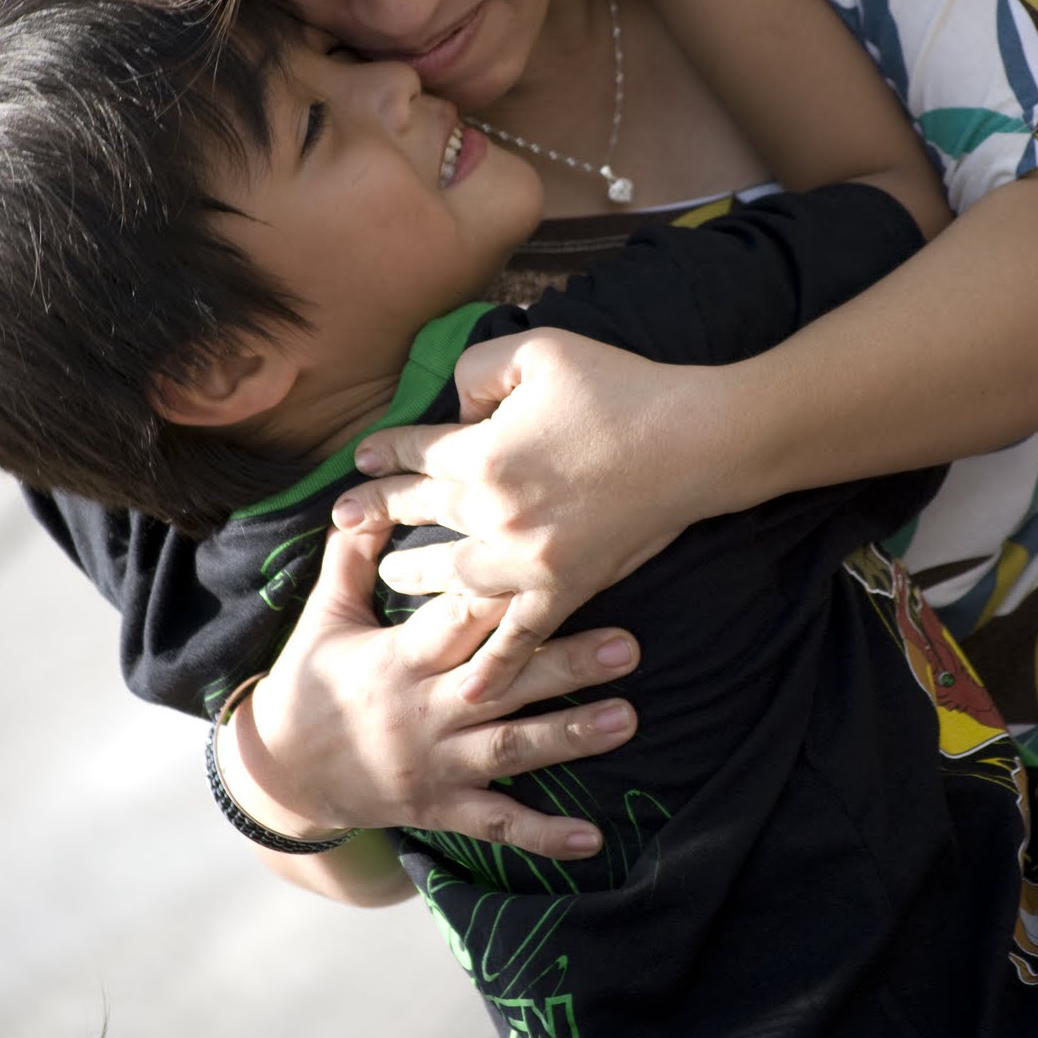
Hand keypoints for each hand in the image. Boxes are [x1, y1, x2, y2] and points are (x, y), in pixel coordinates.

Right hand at [240, 522, 640, 860]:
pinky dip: (543, 836)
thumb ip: (351, 558)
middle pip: (502, 683)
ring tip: (627, 718)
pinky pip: (496, 824)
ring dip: (570, 736)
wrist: (280, 774)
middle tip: (628, 644)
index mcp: (398, 659)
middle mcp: (423, 711)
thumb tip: (364, 498)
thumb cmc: (308, 680)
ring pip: (511, 749)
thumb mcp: (325, 614)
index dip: (499, 600)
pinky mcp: (440, 808)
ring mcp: (435, 764)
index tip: (548, 573)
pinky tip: (593, 839)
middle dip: (565, 664)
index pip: (454, 622)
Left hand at [336, 329, 701, 699]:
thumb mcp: (539, 348)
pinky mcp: (567, 588)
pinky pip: (520, 636)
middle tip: (344, 519)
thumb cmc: (619, 386)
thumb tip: (456, 403)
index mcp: (482, 453)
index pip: (414, 454)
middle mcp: (493, 512)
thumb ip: (480, 370)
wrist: (694, 440)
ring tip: (393, 580)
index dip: (385, 453)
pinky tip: (471, 688)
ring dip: (416, 579)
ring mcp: (528, 559)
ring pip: (453, 579)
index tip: (362, 459)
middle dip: (377, 514)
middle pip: (420, 516)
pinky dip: (494, 665)